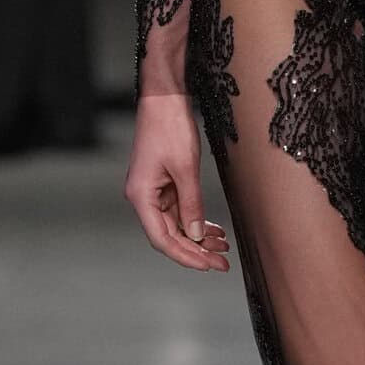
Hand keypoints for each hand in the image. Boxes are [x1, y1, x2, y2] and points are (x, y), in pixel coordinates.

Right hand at [124, 90, 230, 271]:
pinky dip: (196, 220)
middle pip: (169, 235)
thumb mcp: (185, 168)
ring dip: (199, 237)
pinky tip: (214, 230)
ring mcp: (152, 191)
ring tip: (223, 248)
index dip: (185, 256)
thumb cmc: (170, 127)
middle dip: (196, 250)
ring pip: (176, 224)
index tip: (207, 266)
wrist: (164, 98)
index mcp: (141, 196)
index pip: (162, 239)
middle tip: (222, 263)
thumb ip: (191, 204)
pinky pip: (179, 210)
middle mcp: (143, 197)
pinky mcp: (163, 183)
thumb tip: (194, 235)